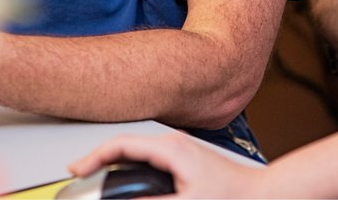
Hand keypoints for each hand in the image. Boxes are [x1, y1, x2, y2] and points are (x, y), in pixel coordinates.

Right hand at [70, 132, 265, 198]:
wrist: (261, 194)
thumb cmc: (233, 196)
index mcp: (170, 148)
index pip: (120, 145)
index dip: (93, 157)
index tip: (75, 171)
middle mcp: (173, 144)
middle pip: (124, 146)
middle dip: (99, 160)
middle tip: (78, 175)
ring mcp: (179, 150)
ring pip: (135, 152)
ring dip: (114, 163)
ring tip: (95, 177)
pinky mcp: (184, 160)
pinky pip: (148, 158)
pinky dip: (129, 166)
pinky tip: (124, 179)